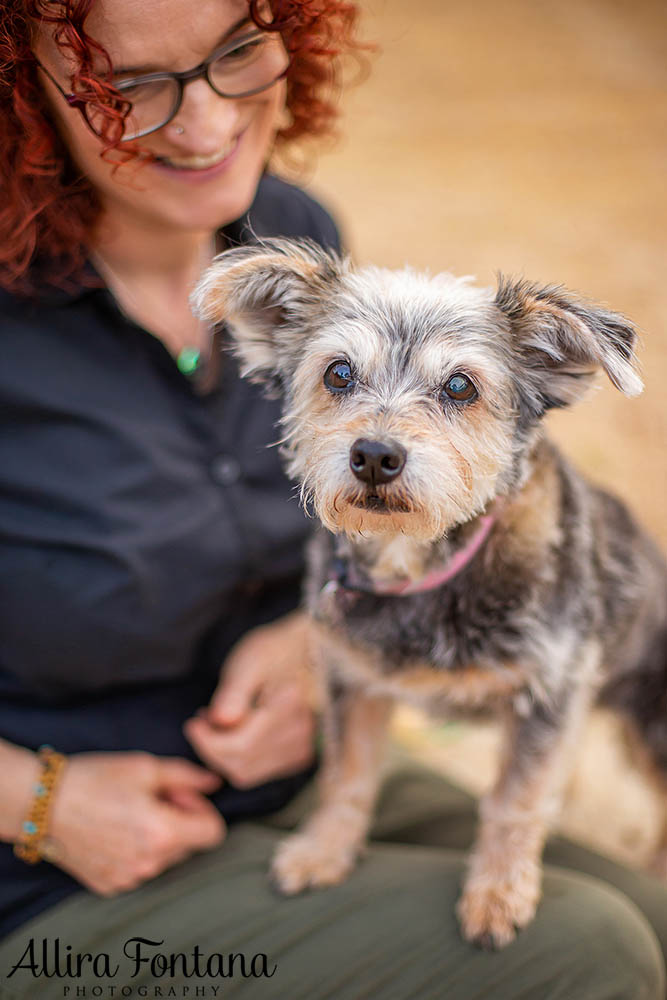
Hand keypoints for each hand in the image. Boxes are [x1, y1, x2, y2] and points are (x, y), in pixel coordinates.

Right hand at [48, 752, 224, 895]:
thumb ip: (188, 777)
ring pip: (166, 859)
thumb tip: (215, 782)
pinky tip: (114, 831)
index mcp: (164, 834)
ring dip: (159, 837)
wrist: (44, 804)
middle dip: (180, 821)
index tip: (179, 794)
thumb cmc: (96, 780)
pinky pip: (141, 870)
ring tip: (130, 813)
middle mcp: (150, 864)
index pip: (214, 833)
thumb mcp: (146, 768)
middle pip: (190, 846)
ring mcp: (129, 879)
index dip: (201, 808)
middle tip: (152, 798)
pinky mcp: (111, 886)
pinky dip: (137, 852)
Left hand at [183, 612, 317, 788]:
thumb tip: (221, 722)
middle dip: (213, 746)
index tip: (193, 722)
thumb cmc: (274, 651)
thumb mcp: (249, 661)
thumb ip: (234, 693)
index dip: (208, 740)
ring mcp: (303, 748)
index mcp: (289, 706)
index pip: (240, 745)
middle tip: (203, 718)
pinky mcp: (299, 756)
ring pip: (247, 772)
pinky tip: (234, 730)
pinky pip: (257, 771)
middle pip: (241, 763)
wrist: (304, 651)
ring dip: (224, 753)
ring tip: (218, 721)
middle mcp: (302, 733)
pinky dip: (238, 756)